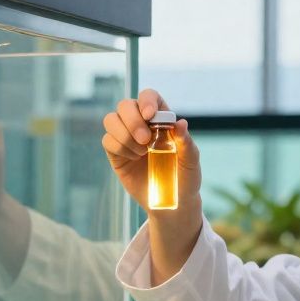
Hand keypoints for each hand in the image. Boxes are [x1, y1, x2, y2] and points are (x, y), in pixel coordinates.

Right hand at [100, 89, 201, 212]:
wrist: (172, 203)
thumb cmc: (185, 178)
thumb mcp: (191, 161)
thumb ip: (186, 143)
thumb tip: (181, 123)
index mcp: (161, 118)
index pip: (149, 97)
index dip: (146, 101)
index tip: (150, 116)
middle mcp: (141, 123)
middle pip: (125, 105)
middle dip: (132, 120)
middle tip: (145, 140)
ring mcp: (126, 137)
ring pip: (111, 120)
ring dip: (124, 134)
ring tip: (141, 152)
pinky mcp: (116, 153)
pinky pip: (107, 140)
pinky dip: (119, 148)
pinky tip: (133, 159)